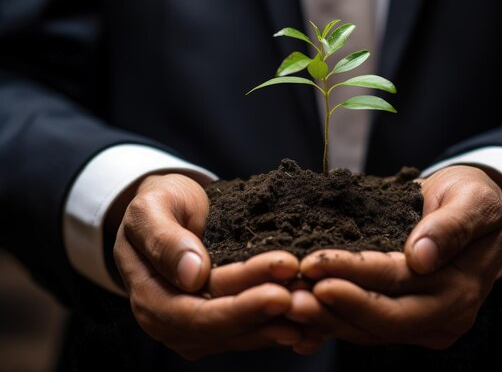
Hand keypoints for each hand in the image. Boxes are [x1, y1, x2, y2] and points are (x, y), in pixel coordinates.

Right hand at [113, 174, 302, 358]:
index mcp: (151, 299)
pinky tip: (314, 316)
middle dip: (269, 311)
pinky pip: (254, 329)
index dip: (241, 305)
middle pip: (227, 327)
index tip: (279, 289)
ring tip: (316, 303)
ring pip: (246, 332)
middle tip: (307, 296)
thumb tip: (192, 275)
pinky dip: (283, 322)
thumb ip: (164, 240)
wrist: (170, 208)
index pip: (198, 313)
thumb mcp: (151, 209)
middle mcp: (172, 323)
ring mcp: (198, 328)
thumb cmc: (159, 204)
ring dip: (283, 320)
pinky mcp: (222, 324)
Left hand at [289, 165, 501, 350]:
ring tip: (287, 303)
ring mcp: (421, 324)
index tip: (315, 264)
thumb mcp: (473, 201)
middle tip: (291, 296)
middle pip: (382, 319)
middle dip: (335, 307)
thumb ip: (451, 227)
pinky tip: (299, 320)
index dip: (356, 275)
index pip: (400, 283)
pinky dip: (331, 323)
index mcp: (461, 288)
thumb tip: (421, 258)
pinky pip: (363, 328)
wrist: (471, 211)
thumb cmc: (472, 199)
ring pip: (368, 330)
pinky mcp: (401, 321)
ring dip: (326, 318)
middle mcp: (443, 315)